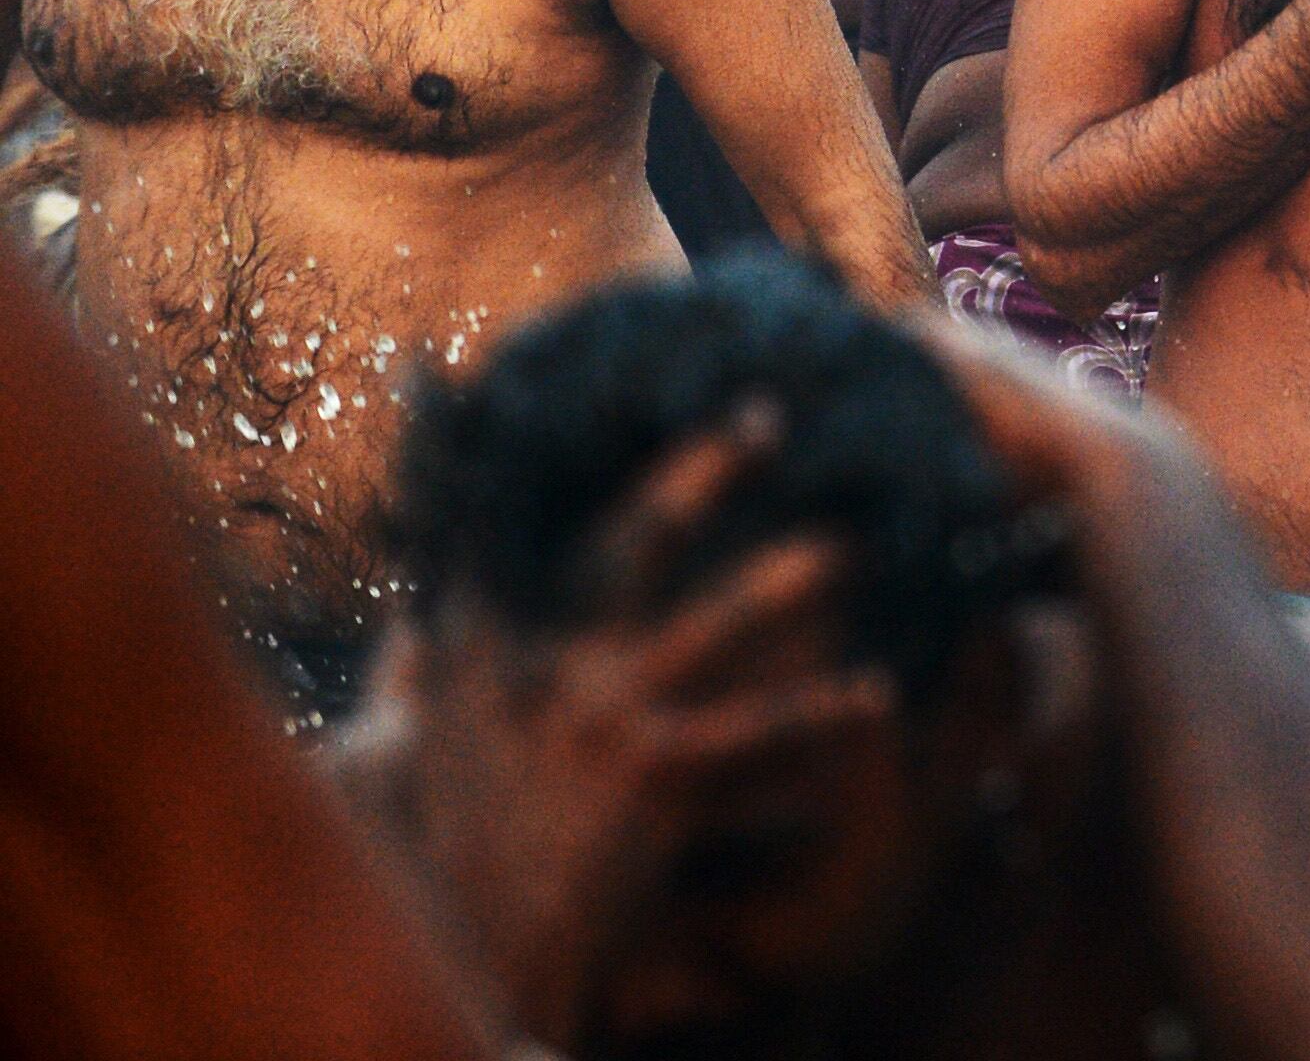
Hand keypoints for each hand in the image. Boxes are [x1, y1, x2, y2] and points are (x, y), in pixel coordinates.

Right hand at [382, 411, 898, 1044]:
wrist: (461, 934)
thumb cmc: (448, 808)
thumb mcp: (414, 711)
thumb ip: (427, 640)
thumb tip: (419, 575)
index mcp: (486, 635)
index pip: (529, 518)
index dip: (578, 451)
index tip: (641, 393)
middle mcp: (542, 666)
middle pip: (629, 544)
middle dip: (698, 473)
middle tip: (767, 417)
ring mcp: (601, 725)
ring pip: (709, 633)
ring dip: (777, 586)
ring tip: (845, 549)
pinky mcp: (652, 791)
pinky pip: (756, 745)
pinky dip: (817, 722)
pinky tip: (877, 695)